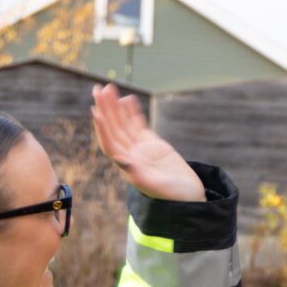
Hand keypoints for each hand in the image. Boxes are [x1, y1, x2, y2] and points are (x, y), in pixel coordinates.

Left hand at [92, 83, 202, 201]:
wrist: (190, 197)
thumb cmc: (175, 196)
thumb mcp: (157, 186)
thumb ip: (138, 175)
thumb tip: (120, 160)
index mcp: (128, 167)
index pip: (110, 143)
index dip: (102, 127)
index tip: (96, 110)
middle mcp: (130, 156)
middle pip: (114, 129)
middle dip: (105, 109)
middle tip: (98, 89)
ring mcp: (141, 149)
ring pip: (124, 124)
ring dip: (115, 107)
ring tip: (109, 89)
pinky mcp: (153, 145)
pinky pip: (139, 125)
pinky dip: (132, 112)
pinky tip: (127, 99)